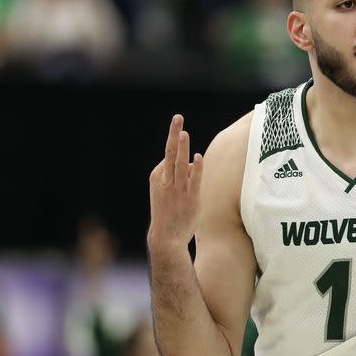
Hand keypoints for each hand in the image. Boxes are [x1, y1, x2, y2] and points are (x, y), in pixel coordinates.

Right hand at [148, 114, 203, 249]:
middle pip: (170, 152)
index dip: (179, 151)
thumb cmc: (168, 212)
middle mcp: (165, 180)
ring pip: (180, 163)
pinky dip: (195, 168)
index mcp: (157, 176)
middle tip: (177, 117)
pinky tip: (197, 157)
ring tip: (183, 132)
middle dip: (173, 133)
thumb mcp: (166, 191)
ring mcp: (177, 189)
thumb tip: (192, 162)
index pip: (170, 157)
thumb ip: (178, 175)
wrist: (166, 238)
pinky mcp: (190, 198)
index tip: (184, 150)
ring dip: (181, 147)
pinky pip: (193, 180)